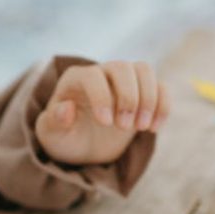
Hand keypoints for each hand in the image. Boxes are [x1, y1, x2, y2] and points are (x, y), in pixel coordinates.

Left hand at [34, 61, 168, 165]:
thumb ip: (54, 122)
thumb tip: (66, 109)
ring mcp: (123, 80)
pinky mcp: (142, 92)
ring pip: (144, 70)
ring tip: (141, 128)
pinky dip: (162, 106)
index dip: (102, 96)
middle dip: (128, 97)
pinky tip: (153, 128)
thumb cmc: (64, 137)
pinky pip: (160, 87)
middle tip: (125, 127)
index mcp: (76, 78)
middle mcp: (101, 72)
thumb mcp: (52, 135)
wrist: (82, 146)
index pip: (93, 75)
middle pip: (122, 67)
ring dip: (148, 99)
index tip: (105, 123)